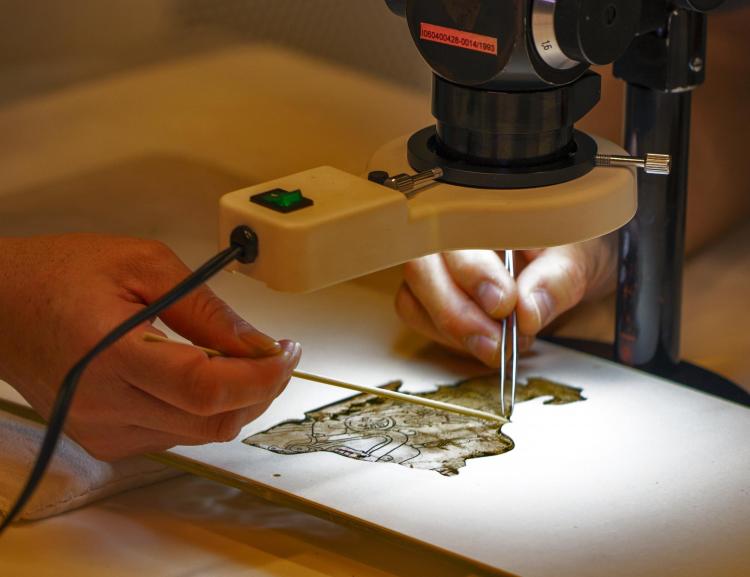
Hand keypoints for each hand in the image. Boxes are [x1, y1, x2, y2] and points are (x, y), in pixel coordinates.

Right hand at [0, 234, 300, 460]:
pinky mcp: (104, 440)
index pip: (206, 389)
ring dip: (237, 401)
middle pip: (212, 421)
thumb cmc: (63, 274)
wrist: (0, 306)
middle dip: (261, 390)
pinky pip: (176, 434)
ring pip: (200, 434)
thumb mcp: (144, 265)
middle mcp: (105, 405)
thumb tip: (260, 345)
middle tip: (276, 353)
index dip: (261, 376)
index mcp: (111, 355)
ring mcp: (103, 430)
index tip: (287, 352)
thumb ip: (206, 310)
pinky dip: (205, 410)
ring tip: (244, 360)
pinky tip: (206, 376)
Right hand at [395, 234, 617, 365]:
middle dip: (456, 313)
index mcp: (483, 206)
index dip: (473, 273)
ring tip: (499, 346)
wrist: (566, 263)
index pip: (457, 234)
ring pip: (414, 298)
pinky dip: (447, 337)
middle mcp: (447, 230)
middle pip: (422, 269)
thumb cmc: (568, 247)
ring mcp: (433, 262)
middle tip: (496, 343)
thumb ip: (556, 280)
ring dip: (452, 332)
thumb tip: (528, 310)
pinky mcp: (428, 292)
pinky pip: (417, 316)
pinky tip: (483, 341)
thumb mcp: (578, 257)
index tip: (504, 305)